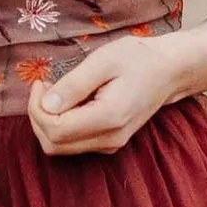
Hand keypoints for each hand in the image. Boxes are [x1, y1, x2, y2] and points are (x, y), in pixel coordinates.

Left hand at [29, 34, 186, 155]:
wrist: (169, 71)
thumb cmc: (138, 59)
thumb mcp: (103, 60)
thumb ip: (74, 84)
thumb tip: (45, 104)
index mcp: (109, 118)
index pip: (55, 130)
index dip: (37, 108)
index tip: (41, 81)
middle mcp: (110, 138)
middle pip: (53, 144)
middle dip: (39, 116)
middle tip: (45, 86)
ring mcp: (111, 144)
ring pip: (60, 147)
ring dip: (48, 122)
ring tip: (57, 92)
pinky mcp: (109, 143)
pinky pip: (72, 144)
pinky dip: (60, 126)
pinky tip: (69, 102)